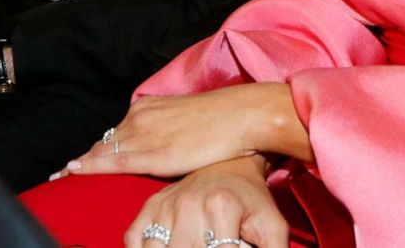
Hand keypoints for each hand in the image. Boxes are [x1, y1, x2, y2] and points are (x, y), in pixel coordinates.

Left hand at [63, 83, 296, 179]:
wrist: (241, 115)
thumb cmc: (223, 122)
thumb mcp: (186, 122)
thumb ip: (167, 132)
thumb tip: (164, 147)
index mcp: (148, 109)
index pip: (114, 135)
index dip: (94, 151)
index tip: (74, 163)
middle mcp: (140, 117)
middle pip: (104, 144)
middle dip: (82, 159)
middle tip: (57, 173)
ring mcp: (145, 133)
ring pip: (103, 152)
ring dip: (80, 165)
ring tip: (59, 177)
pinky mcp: (153, 152)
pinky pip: (114, 161)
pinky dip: (91, 166)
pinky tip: (73, 171)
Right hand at [125, 156, 285, 247]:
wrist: (230, 165)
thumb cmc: (252, 199)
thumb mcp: (271, 225)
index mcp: (220, 206)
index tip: (233, 247)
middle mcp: (188, 204)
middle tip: (210, 243)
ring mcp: (165, 204)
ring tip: (191, 244)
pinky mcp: (150, 206)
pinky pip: (134, 238)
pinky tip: (162, 247)